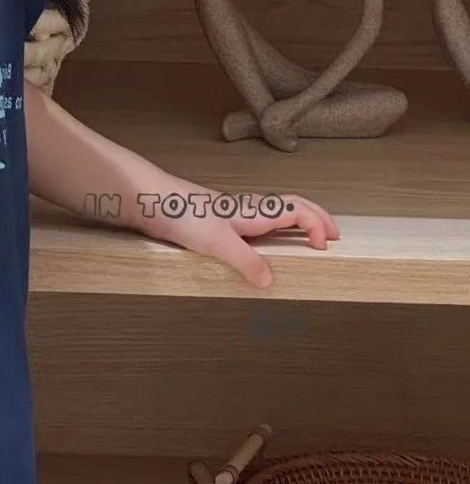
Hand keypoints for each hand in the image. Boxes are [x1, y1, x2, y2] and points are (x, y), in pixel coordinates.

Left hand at [143, 185, 339, 288]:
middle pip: (294, 207)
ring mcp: (234, 215)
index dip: (318, 225)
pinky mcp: (218, 223)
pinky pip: (257, 223)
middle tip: (335, 237)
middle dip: (317, 219)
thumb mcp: (217, 242)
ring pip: (276, 213)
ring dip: (298, 222)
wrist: (149, 201)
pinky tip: (265, 245)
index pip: (299, 211)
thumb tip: (271, 281)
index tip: (328, 246)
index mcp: (256, 211)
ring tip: (310, 239)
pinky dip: (274, 230)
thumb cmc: (182, 215)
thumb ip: (245, 261)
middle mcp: (249, 210)